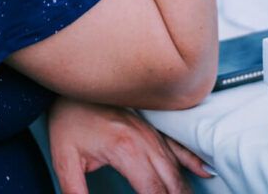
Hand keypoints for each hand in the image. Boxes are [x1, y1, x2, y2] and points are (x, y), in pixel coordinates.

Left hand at [48, 98, 214, 193]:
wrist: (70, 86)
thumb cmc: (67, 119)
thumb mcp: (64, 160)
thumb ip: (75, 192)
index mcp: (126, 150)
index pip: (154, 192)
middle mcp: (144, 140)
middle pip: (171, 182)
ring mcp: (150, 132)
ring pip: (176, 167)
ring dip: (183, 189)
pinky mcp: (150, 126)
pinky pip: (177, 145)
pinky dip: (191, 160)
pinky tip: (203, 171)